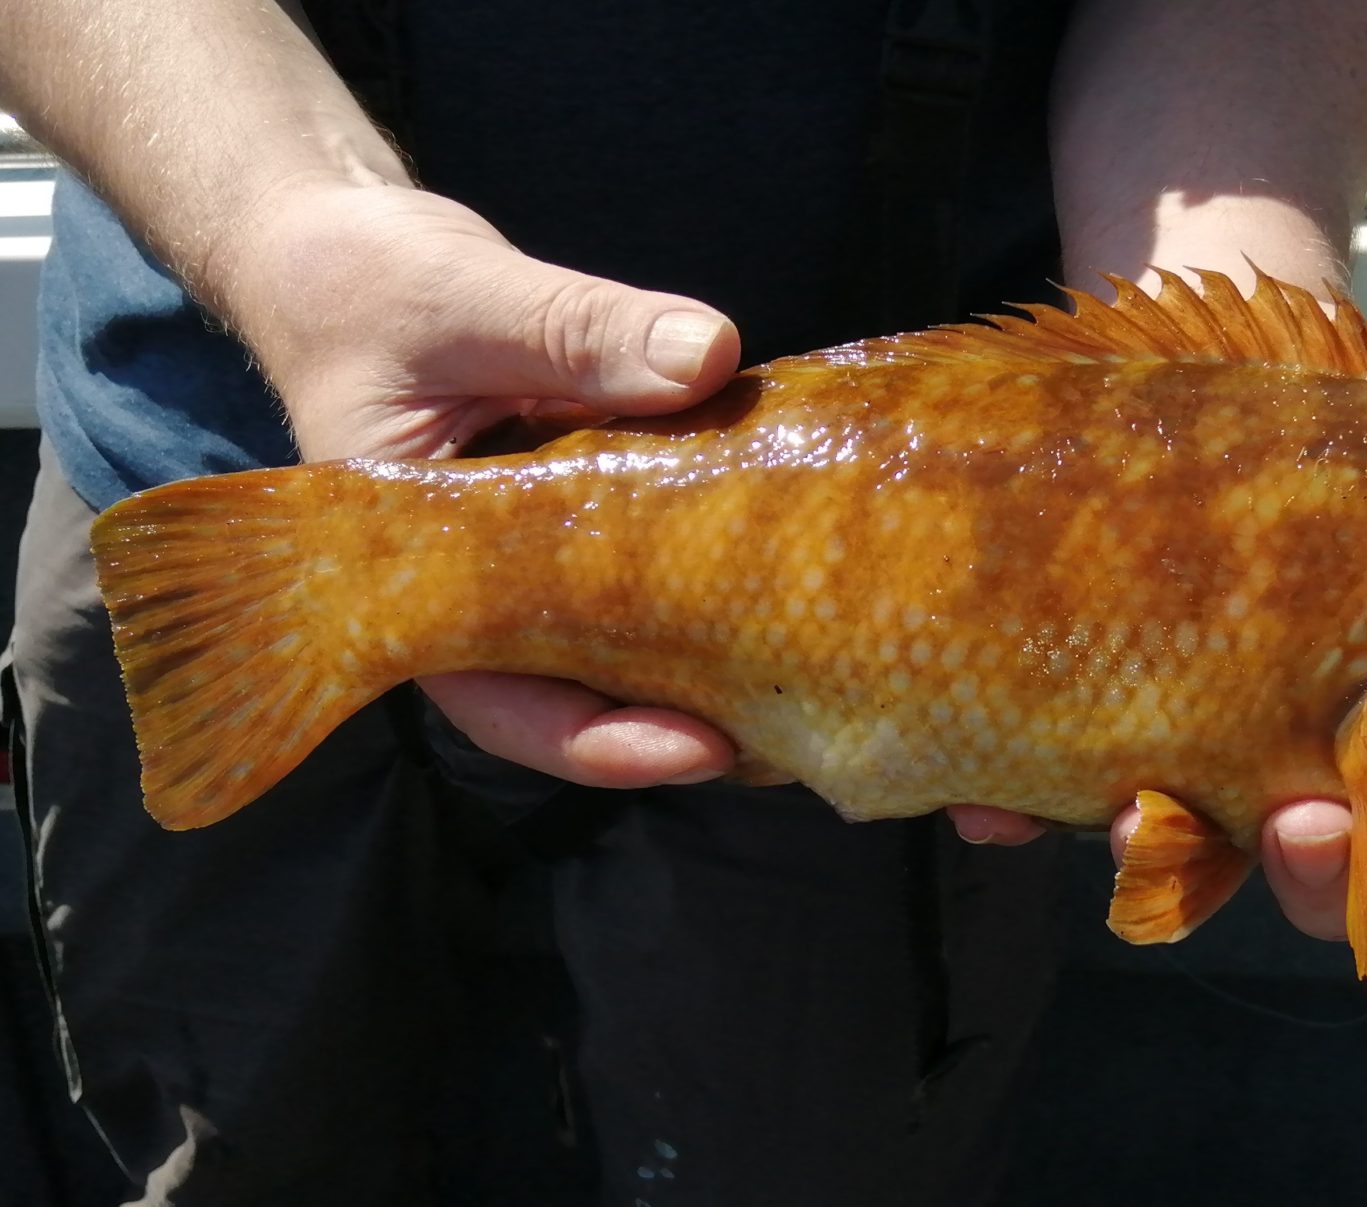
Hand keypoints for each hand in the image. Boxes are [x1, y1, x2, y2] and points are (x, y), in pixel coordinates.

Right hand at [224, 178, 742, 787]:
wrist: (338, 245)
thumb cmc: (364, 280)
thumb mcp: (464, 296)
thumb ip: (578, 329)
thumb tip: (709, 356)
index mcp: (409, 577)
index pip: (498, 699)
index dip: (594, 744)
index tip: (694, 749)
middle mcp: (478, 581)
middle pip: (576, 688)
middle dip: (676, 718)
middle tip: (784, 721)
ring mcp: (536, 544)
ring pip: (621, 626)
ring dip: (703, 647)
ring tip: (806, 657)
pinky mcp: (585, 497)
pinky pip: (649, 544)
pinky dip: (709, 550)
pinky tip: (786, 547)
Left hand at [954, 313, 1366, 938]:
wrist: (1180, 379)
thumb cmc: (1333, 420)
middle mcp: (1327, 759)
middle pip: (1354, 861)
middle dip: (1336, 865)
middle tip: (1314, 825)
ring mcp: (1203, 760)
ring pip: (1206, 858)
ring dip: (1183, 858)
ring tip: (1148, 817)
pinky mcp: (1090, 744)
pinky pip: (1055, 809)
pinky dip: (1022, 814)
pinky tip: (992, 805)